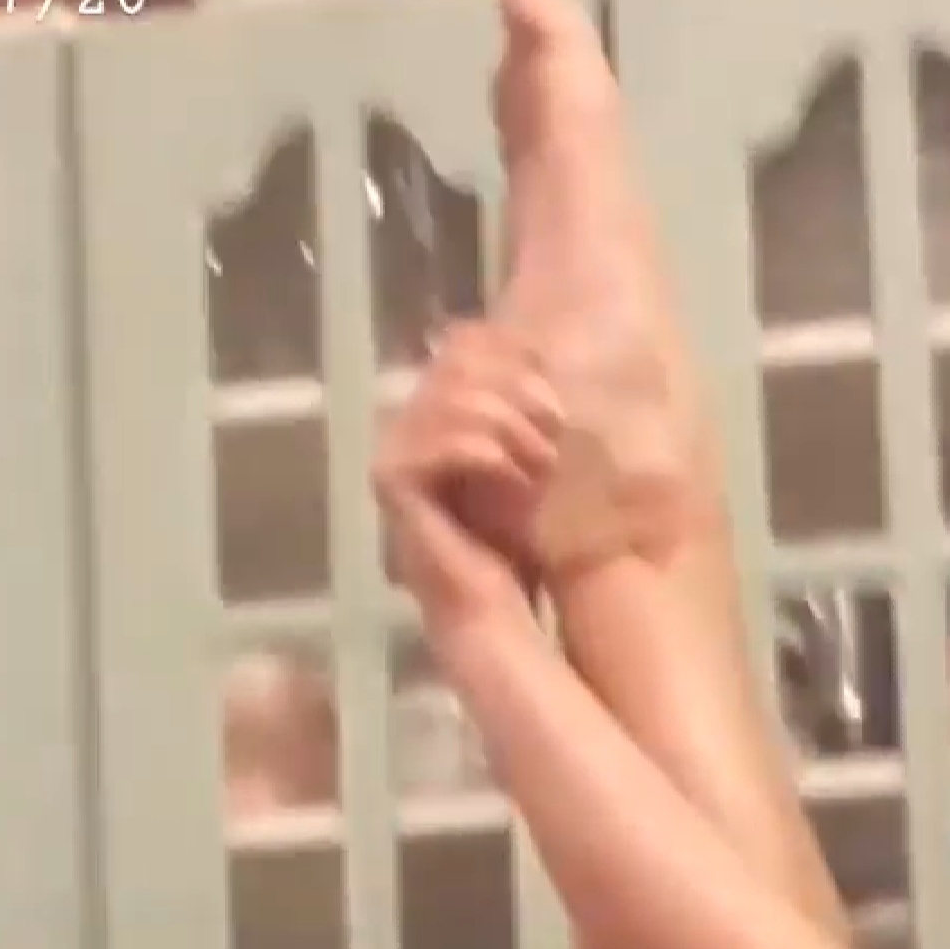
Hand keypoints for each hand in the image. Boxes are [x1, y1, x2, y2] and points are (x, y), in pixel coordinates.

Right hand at [372, 320, 562, 639]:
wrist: (490, 606)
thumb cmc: (516, 539)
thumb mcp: (532, 458)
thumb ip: (527, 405)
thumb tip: (539, 349)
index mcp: (442, 407)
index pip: (465, 342)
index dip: (516, 355)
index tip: (557, 397)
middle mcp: (412, 419)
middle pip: (459, 358)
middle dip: (519, 389)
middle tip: (554, 431)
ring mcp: (396, 447)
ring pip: (454, 396)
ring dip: (510, 424)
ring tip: (539, 462)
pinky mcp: (392, 480)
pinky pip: (440, 440)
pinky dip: (486, 452)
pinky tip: (510, 473)